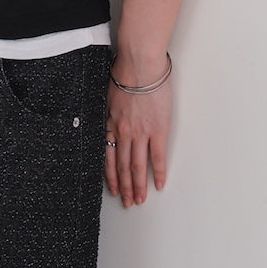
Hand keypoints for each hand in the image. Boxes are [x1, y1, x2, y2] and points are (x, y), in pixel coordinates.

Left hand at [104, 53, 171, 207]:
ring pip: (137, 167)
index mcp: (110, 124)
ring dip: (138, 186)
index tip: (112, 189)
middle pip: (122, 166)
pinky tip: (159, 184)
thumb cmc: (124, 73)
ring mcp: (140, 133)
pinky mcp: (158, 129)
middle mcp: (123, 132)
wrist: (139, 65)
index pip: (108, 157)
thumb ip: (108, 111)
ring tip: (139, 199)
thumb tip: (108, 119)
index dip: (110, 176)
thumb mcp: (107, 94)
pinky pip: (158, 156)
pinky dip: (158, 173)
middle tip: (126, 202)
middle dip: (124, 187)